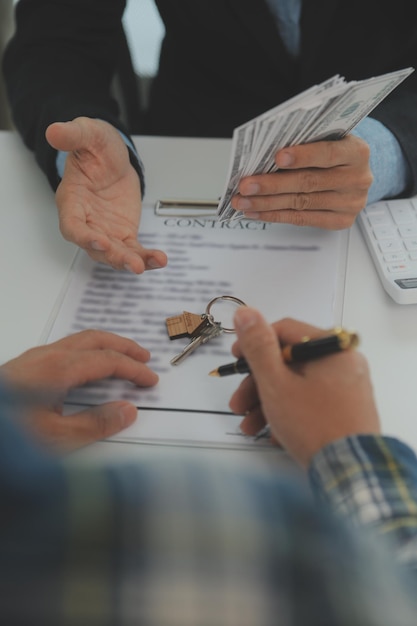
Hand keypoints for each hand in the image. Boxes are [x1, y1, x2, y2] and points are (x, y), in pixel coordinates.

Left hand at [0, 330, 158, 451]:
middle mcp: (47, 357)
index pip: (107, 361)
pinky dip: (89, 350)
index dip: (133, 369)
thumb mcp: (55, 439)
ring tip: (122, 357)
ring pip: (79, 340)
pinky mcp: (26, 366)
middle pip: (95, 340)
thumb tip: (128, 410)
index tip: (150, 380)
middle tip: (144, 358)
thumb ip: (95, 424)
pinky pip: (67, 346)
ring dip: (106, 345)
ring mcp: (35, 358)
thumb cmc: (10, 434)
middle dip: (123, 346)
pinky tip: (87, 366)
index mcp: (58, 369)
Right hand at [46, 117, 167, 272]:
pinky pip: (133, 250)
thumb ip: (72, 135)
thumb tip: (54, 131)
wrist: (112, 157)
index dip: (83, 236)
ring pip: (114, 254)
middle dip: (113, 256)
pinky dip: (146, 257)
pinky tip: (160, 259)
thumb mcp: (87, 134)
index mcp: (72, 201)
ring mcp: (105, 231)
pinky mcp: (123, 234)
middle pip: (95, 248)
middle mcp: (86, 222)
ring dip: (131, 261)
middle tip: (132, 264)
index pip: (72, 226)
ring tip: (148, 264)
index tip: (99, 241)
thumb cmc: (94, 148)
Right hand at [229, 307, 379, 466]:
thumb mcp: (276, 383)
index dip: (254, 343)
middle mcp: (344, 363)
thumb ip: (258, 346)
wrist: (350, 472)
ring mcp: (347, 388)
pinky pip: (311, 402)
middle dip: (257, 384)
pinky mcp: (346, 410)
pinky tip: (272, 433)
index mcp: (332, 348)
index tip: (235, 358)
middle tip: (238, 403)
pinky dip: (289, 413)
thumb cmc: (313, 424)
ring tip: (249, 425)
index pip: (285, 331)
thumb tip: (246, 312)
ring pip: (298, 385)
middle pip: (290, 362)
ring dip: (268, 403)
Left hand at [231, 134, 372, 228]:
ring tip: (243, 201)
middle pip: (308, 183)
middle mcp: (357, 179)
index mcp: (357, 152)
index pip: (328, 154)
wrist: (355, 174)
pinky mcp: (340, 221)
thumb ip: (305, 144)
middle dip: (272, 184)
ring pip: (301, 203)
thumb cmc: (334, 152)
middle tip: (246, 185)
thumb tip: (263, 156)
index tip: (277, 156)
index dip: (302, 156)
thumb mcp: (328, 139)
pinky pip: (302, 219)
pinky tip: (256, 212)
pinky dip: (275, 215)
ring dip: (267, 203)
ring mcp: (349, 203)